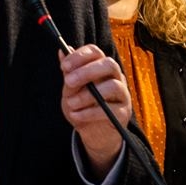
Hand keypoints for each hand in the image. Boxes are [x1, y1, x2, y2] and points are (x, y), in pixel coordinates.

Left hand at [59, 45, 130, 173]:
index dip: (80, 56)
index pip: (95, 52)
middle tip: (68, 81)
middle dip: (87, 71)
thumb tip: (62, 51)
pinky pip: (110, 109)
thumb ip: (69, 72)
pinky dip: (90, 112)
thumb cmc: (82, 107)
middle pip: (109, 64)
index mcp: (101, 68)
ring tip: (71, 103)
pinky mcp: (123, 112)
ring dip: (87, 95)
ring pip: (112, 86)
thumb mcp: (71, 90)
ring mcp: (122, 95)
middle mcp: (115, 77)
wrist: (92, 133)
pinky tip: (76, 115)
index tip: (64, 66)